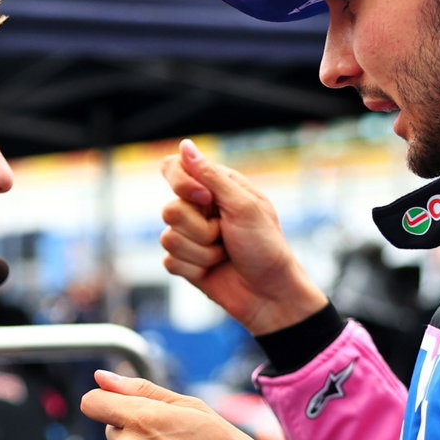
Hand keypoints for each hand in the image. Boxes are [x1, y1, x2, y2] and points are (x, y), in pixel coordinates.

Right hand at [160, 139, 327, 334]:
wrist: (271, 293)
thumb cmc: (265, 246)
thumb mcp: (244, 206)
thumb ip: (211, 176)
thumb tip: (185, 145)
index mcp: (215, 187)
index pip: (174, 168)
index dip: (181, 183)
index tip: (205, 199)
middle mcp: (198, 209)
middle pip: (169, 209)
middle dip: (201, 229)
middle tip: (227, 235)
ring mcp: (190, 236)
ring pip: (168, 238)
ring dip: (202, 251)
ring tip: (225, 253)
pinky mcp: (184, 262)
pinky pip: (170, 261)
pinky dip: (195, 268)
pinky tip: (213, 269)